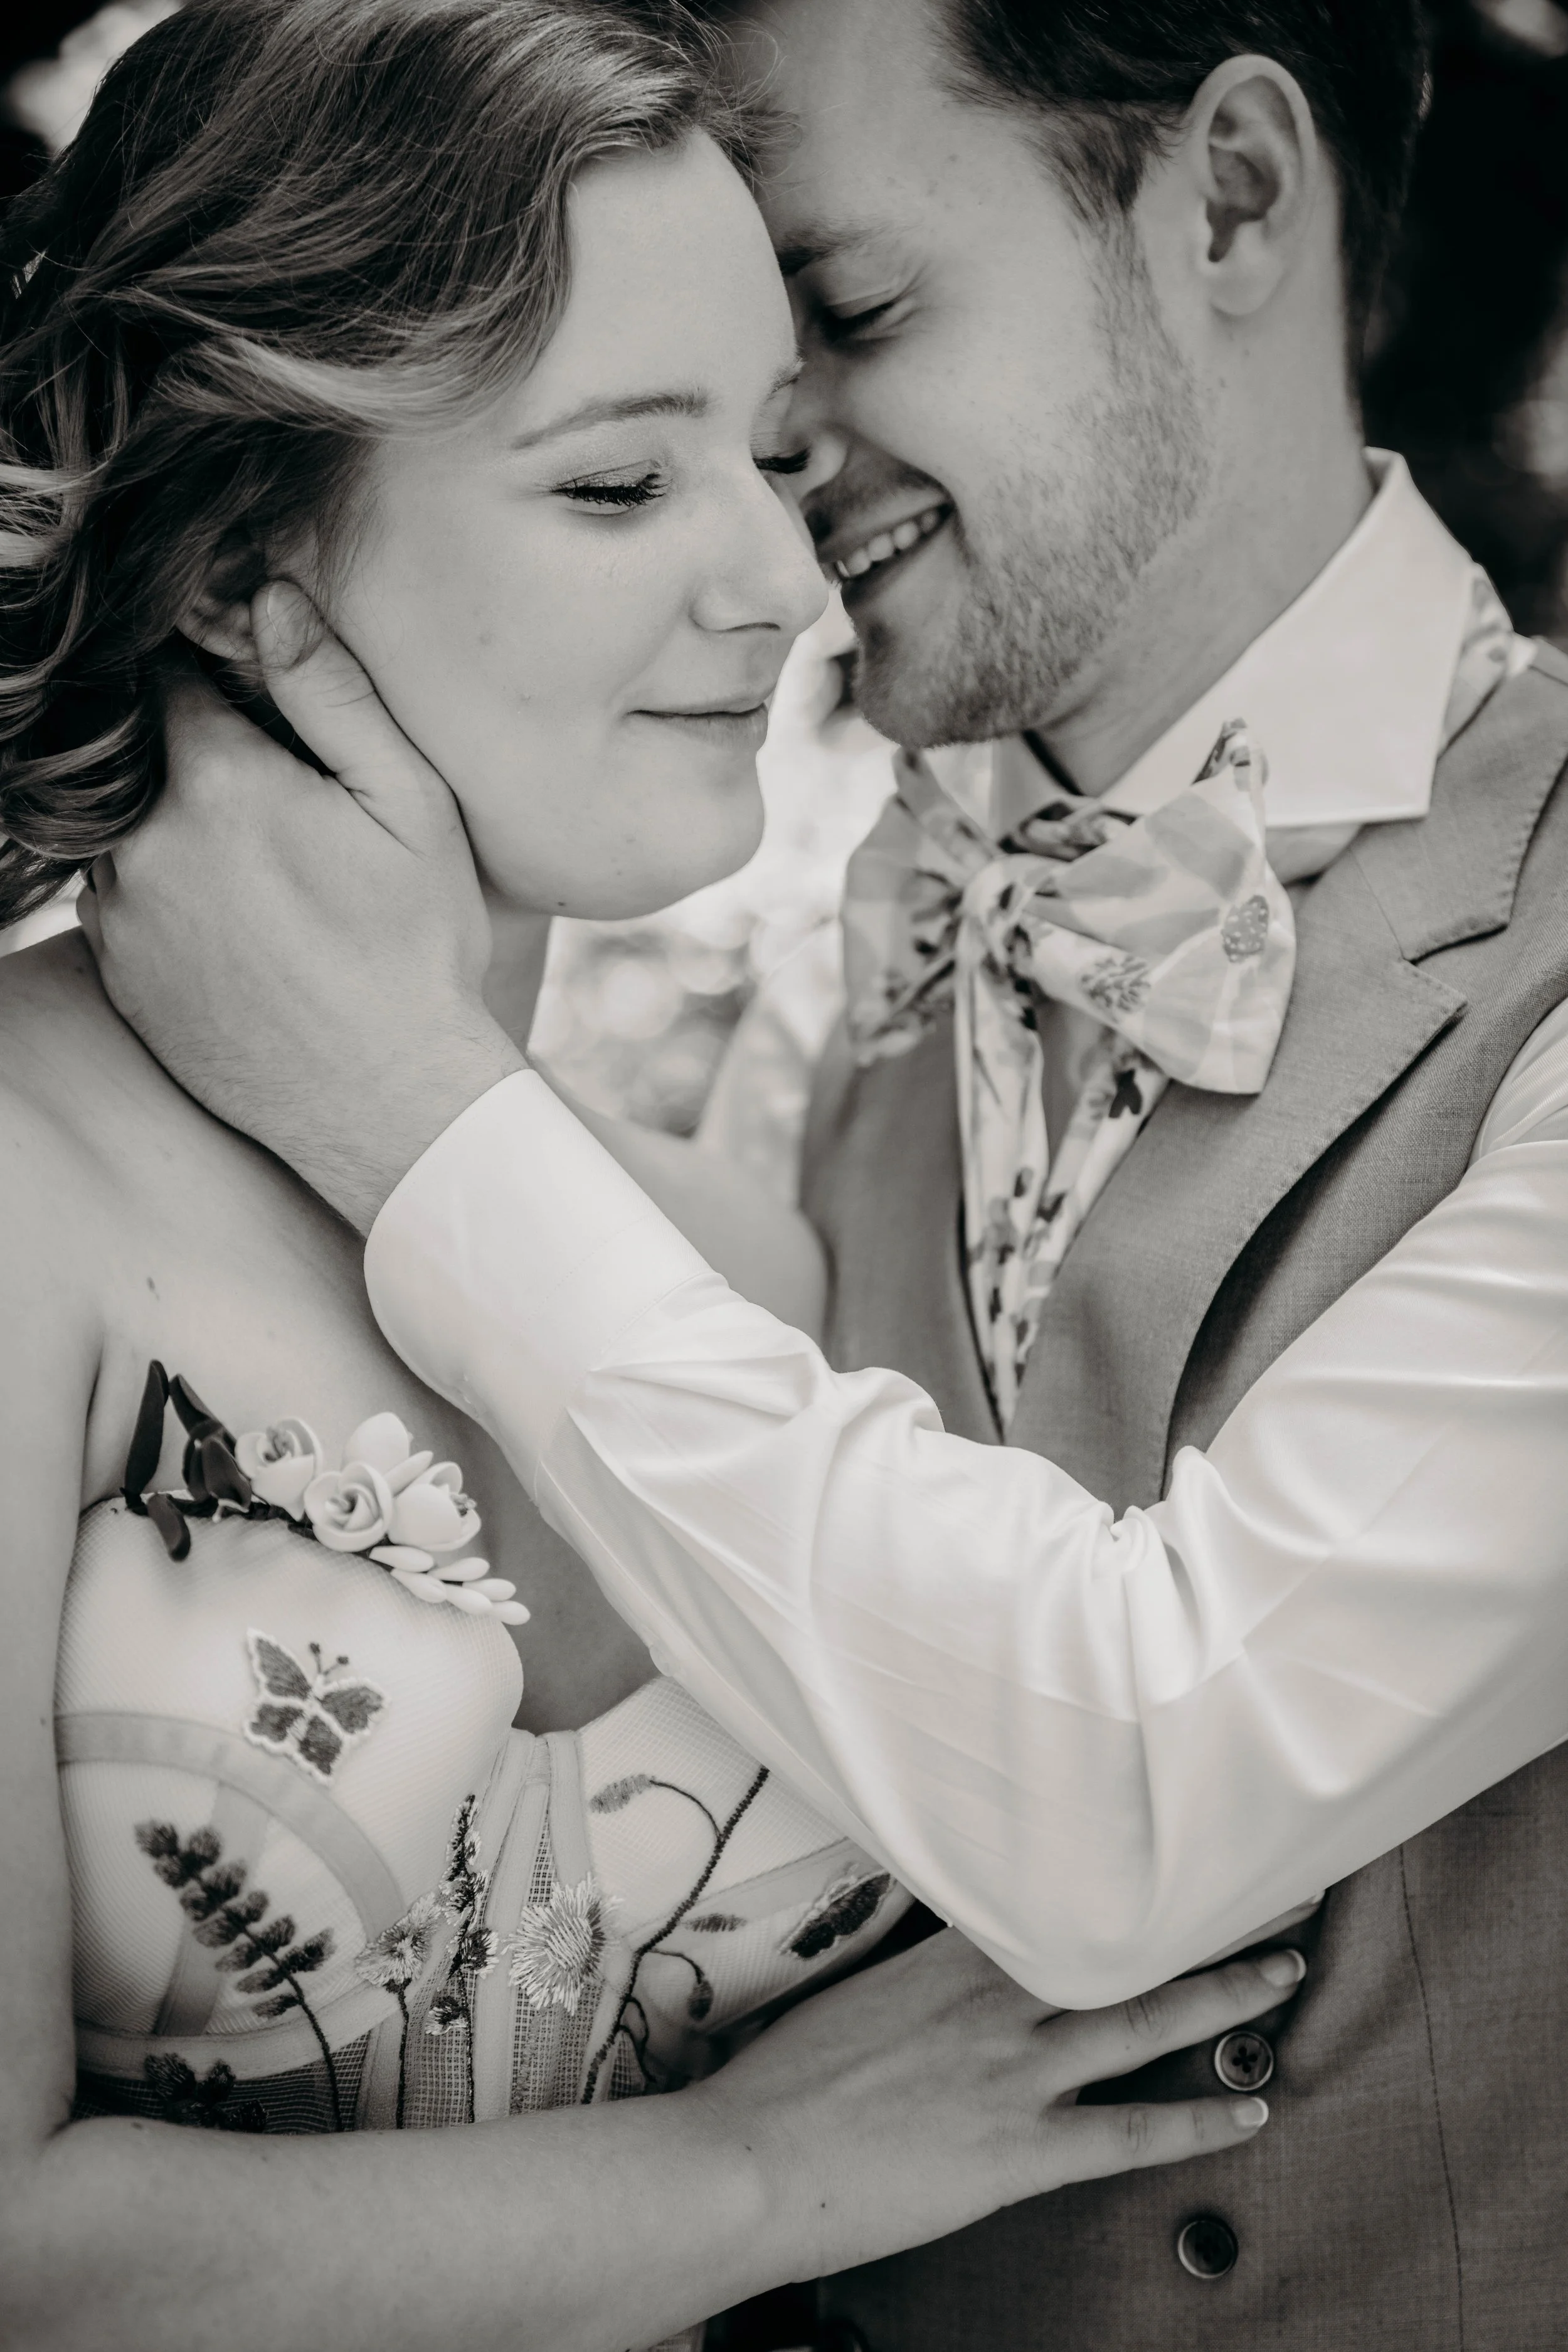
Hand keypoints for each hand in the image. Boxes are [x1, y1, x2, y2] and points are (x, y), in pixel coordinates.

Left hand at [82, 583, 521, 1231]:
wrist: (387, 1104)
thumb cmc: (416, 953)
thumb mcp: (409, 807)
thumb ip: (332, 693)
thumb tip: (266, 598)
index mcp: (218, 783)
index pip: (175, 676)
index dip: (214, 672)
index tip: (253, 695)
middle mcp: (146, 843)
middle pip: (146, 752)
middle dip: (199, 755)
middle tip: (279, 801)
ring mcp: (121, 914)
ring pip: (126, 825)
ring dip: (175, 824)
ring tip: (263, 870)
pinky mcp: (116, 972)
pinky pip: (117, 897)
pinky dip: (162, 891)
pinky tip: (237, 922)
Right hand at [691, 1928, 1302, 2283]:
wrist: (750, 2162)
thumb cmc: (785, 2085)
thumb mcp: (849, 1994)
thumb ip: (909, 1964)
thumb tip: (932, 1926)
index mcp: (949, 1959)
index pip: (1056, 1896)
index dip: (1125, 1872)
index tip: (1176, 1841)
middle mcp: (993, 2002)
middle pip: (1120, 1945)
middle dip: (1203, 1913)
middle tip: (1271, 1881)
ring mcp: (1013, 2074)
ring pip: (1144, 2020)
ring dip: (1224, 1994)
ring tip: (1287, 1970)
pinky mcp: (1020, 2152)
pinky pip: (1130, 2135)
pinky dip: (1196, 2124)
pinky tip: (1249, 2112)